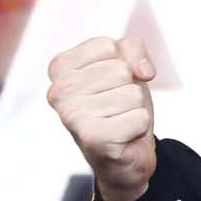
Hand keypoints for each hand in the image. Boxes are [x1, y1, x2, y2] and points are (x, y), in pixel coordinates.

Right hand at [48, 35, 158, 200]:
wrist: (123, 155)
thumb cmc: (119, 103)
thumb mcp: (126, 65)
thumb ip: (133, 48)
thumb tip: (143, 72)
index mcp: (59, 68)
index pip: (107, 46)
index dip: (122, 62)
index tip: (110, 83)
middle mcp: (58, 91)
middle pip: (121, 69)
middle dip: (129, 87)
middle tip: (116, 106)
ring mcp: (71, 116)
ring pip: (133, 93)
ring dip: (135, 108)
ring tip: (119, 120)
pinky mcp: (92, 138)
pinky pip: (140, 117)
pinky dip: (140, 126)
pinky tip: (123, 135)